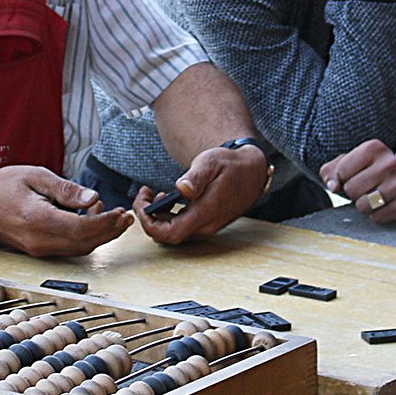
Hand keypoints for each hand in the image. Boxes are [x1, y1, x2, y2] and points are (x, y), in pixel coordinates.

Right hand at [0, 166, 130, 257]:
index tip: (121, 213)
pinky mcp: (38, 250)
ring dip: (100, 235)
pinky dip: (85, 237)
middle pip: (85, 244)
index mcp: (38, 220)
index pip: (82, 229)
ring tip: (113, 216)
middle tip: (126, 217)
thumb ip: (66, 189)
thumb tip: (93, 198)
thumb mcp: (36, 176)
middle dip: (110, 232)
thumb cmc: (0, 187)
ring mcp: (37, 249)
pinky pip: (68, 248)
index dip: (106, 223)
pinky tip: (90, 218)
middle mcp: (39, 241)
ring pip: (79, 249)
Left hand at [135, 142, 266, 244]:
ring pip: (174, 231)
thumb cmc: (231, 165)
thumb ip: (196, 176)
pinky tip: (169, 198)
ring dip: (158, 216)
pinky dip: (169, 216)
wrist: (253, 172)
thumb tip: (182, 188)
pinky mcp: (206, 223)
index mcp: (206, 212)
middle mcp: (206, 225)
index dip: (150, 224)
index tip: (142, 205)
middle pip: (168, 235)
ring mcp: (207, 226)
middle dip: (150, 217)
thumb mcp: (211, 162)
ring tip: (155, 194)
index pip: (171, 233)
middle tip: (145, 194)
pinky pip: (182, 227)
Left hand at [320, 139, 395, 223]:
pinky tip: (386, 205)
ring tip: (375, 197)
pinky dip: (377, 215)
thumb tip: (332, 186)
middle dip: (354, 193)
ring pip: (363, 205)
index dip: (343, 179)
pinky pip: (377, 217)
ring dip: (365, 206)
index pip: (342, 172)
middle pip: (351, 190)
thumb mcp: (351, 163)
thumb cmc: (374, 171)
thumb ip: (331, 171)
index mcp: (373, 148)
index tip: (355, 176)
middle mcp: (390, 162)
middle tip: (366, 188)